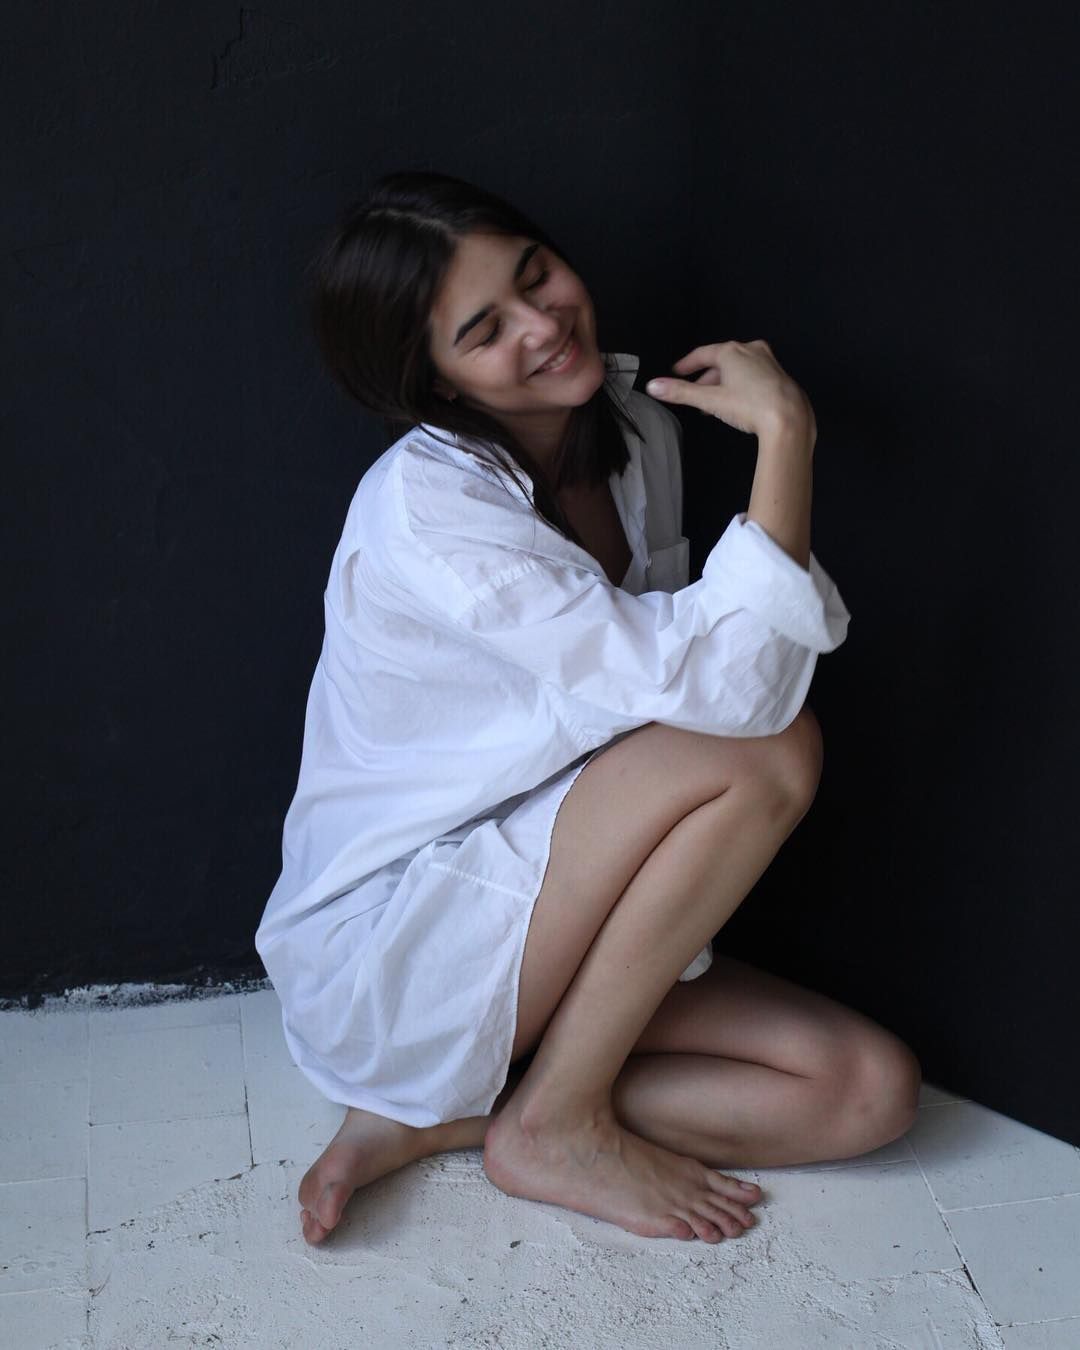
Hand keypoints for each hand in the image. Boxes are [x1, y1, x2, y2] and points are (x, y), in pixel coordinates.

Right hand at [646, 340, 815, 443]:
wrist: (789, 418)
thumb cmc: (750, 405)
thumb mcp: (710, 400)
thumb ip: (681, 392)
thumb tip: (654, 386)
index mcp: (732, 351)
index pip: (703, 353)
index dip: (687, 364)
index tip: (677, 371)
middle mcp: (751, 350)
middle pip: (721, 361)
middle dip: (706, 378)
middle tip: (694, 392)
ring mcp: (768, 362)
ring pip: (738, 369)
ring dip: (723, 383)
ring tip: (713, 403)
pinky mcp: (779, 377)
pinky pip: (752, 376)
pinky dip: (740, 386)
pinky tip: (738, 403)